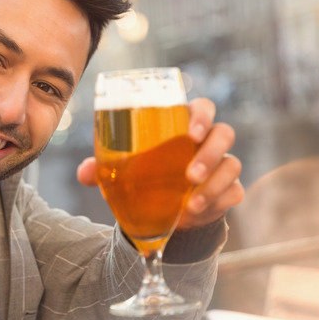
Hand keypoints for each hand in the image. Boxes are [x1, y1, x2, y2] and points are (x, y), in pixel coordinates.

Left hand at [76, 97, 243, 228]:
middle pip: (224, 134)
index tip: (190, 132)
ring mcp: (222, 165)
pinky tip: (197, 212)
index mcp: (185, 124)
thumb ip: (105, 168)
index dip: (202, 115)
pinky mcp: (229, 189)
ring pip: (232, 164)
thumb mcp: (125, 170)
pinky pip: (234, 191)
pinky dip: (217, 202)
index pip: (203, 107)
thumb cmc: (148, 174)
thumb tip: (85, 173)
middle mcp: (208, 141)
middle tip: (191, 174)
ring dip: (214, 184)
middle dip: (210, 152)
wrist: (167, 208)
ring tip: (191, 204)